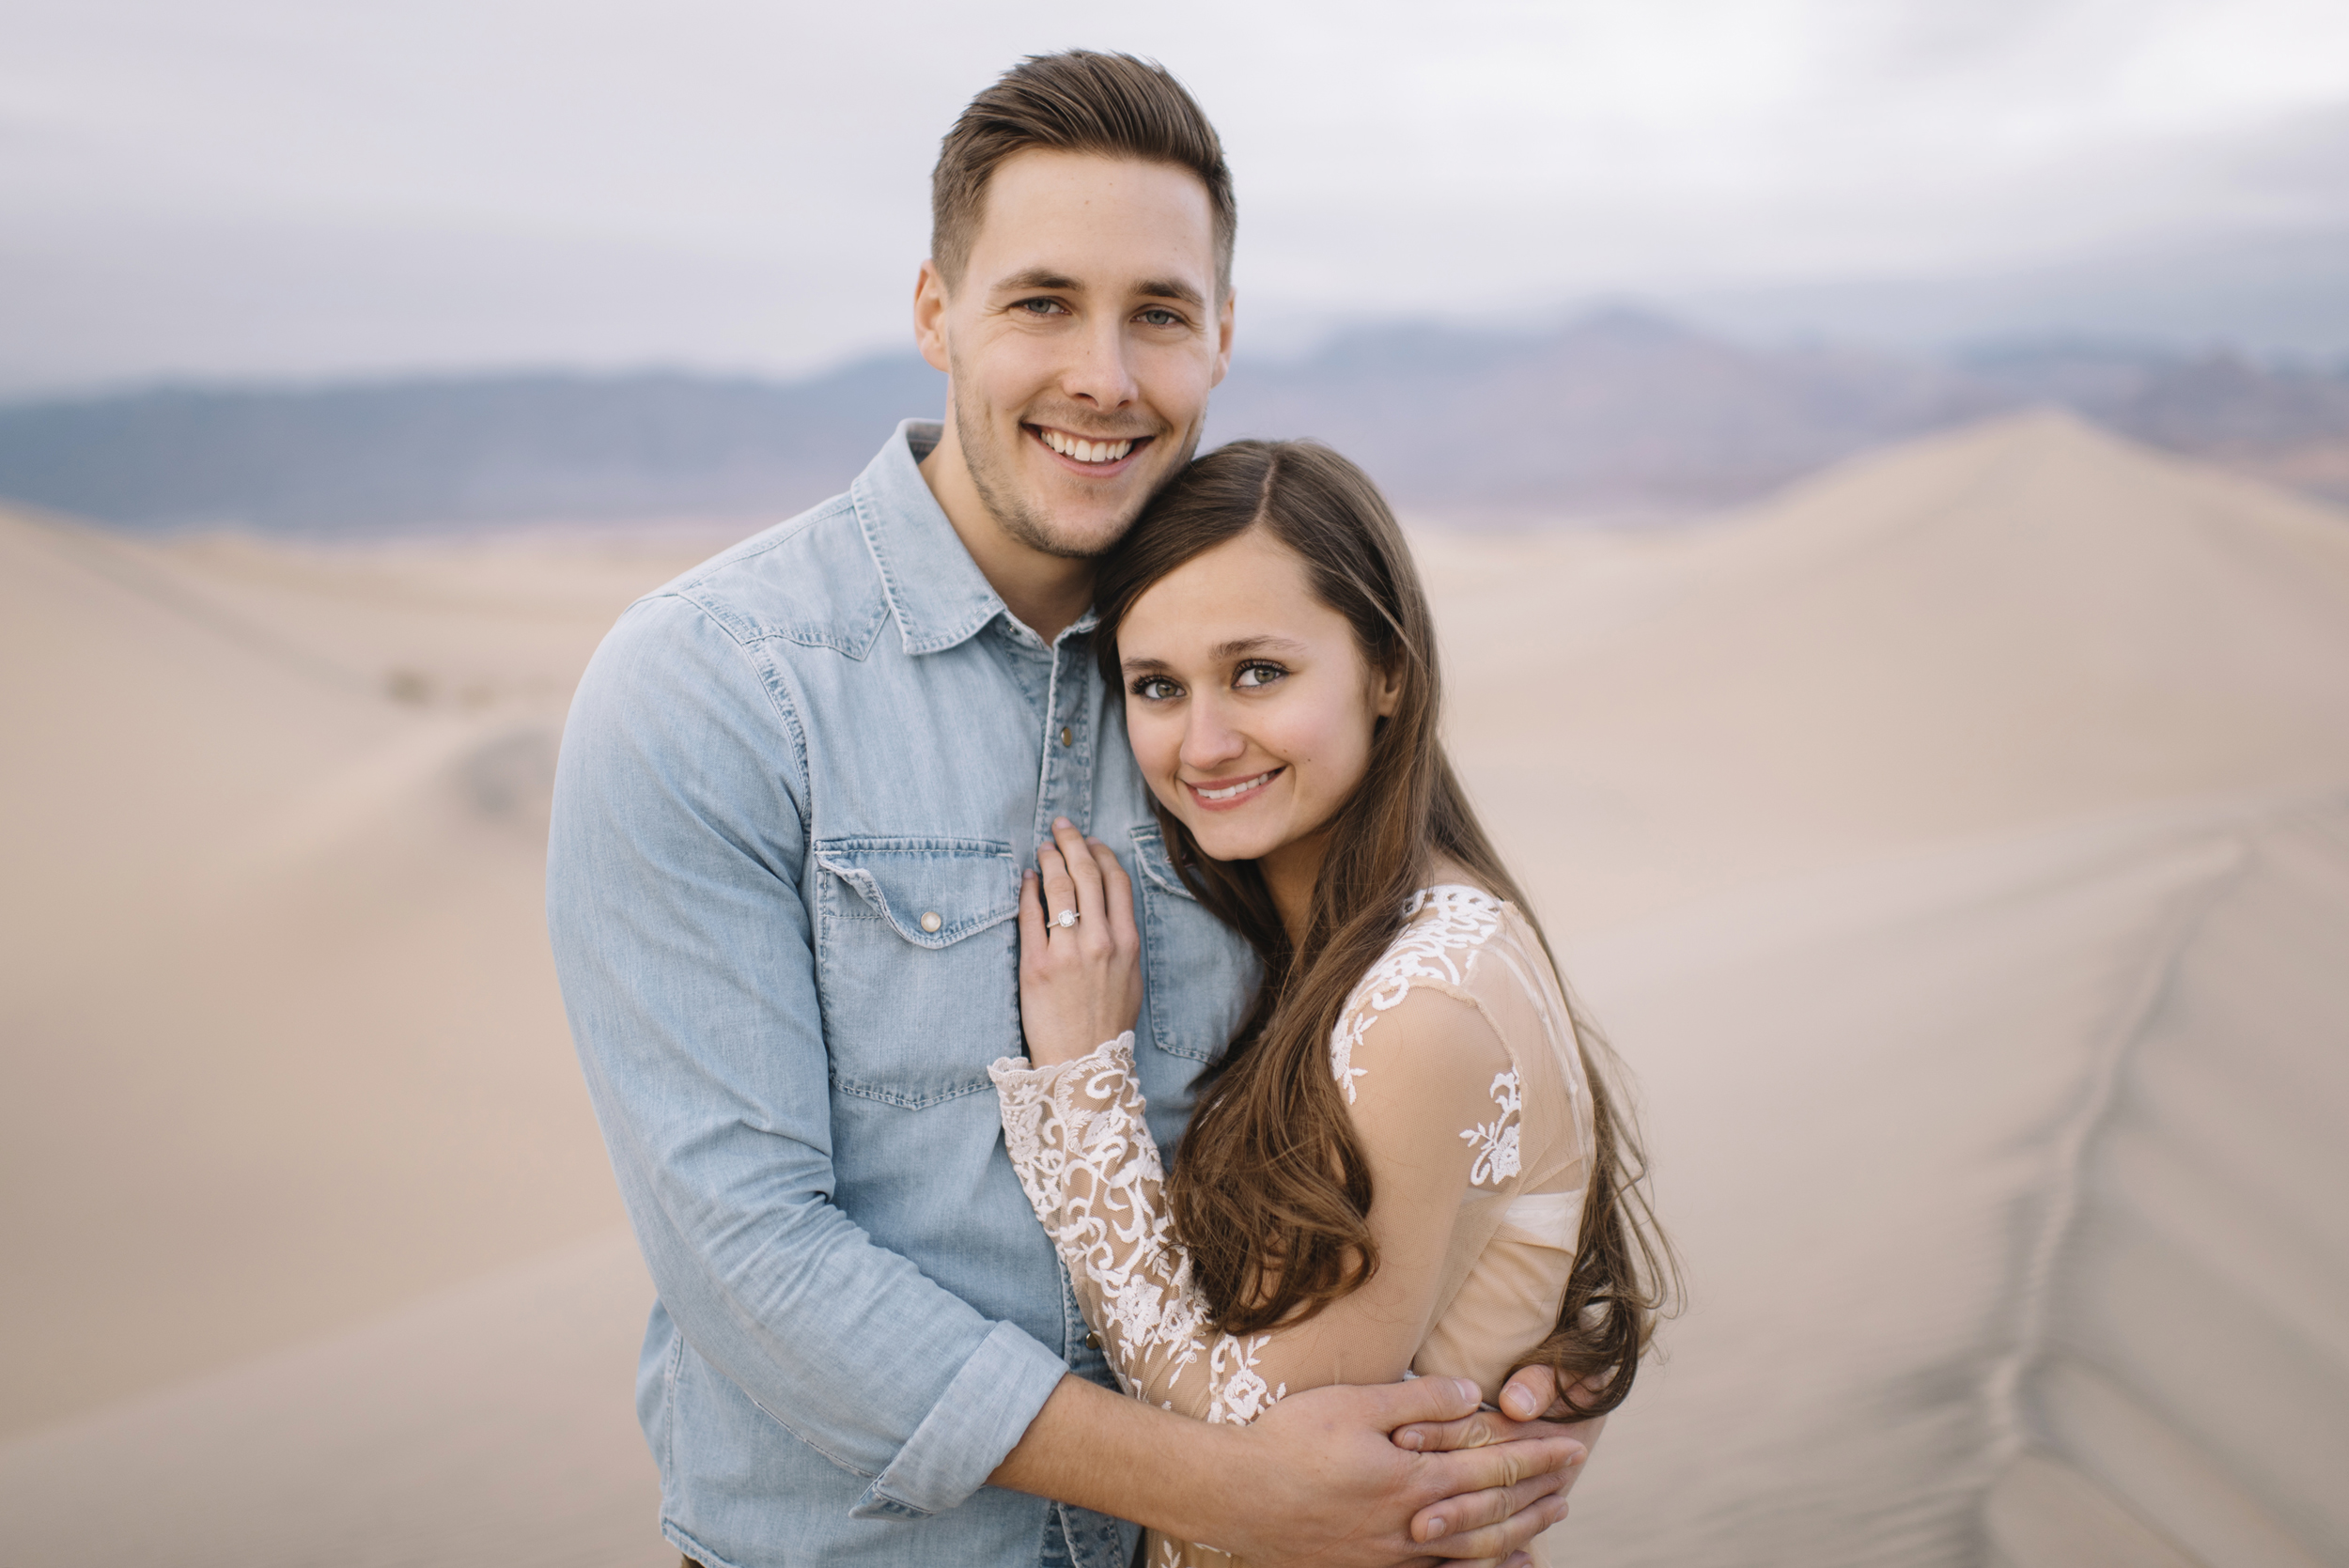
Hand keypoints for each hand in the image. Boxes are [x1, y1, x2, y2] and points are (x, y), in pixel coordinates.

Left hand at [1017, 818, 1142, 1065]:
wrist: (1083, 1063)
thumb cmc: (1108, 1023)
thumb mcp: (1130, 977)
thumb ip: (1122, 939)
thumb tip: (1106, 906)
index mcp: (1126, 942)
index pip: (1115, 880)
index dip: (1101, 853)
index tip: (1090, 841)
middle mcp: (1099, 941)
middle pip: (1086, 874)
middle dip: (1072, 843)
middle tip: (1061, 826)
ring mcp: (1067, 952)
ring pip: (1059, 888)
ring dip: (1049, 860)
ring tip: (1042, 848)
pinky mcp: (1036, 964)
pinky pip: (1030, 915)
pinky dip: (1027, 891)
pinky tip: (1025, 879)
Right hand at [1206, 1377, 1584, 1567]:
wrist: (1235, 1496)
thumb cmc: (1288, 1443)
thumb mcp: (1353, 1404)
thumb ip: (1418, 1400)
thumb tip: (1473, 1393)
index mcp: (1413, 1478)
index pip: (1494, 1465)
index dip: (1537, 1455)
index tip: (1571, 1446)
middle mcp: (1413, 1525)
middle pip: (1493, 1510)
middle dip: (1539, 1493)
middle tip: (1573, 1479)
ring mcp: (1394, 1556)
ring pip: (1475, 1549)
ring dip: (1519, 1532)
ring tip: (1548, 1520)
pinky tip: (1496, 1563)